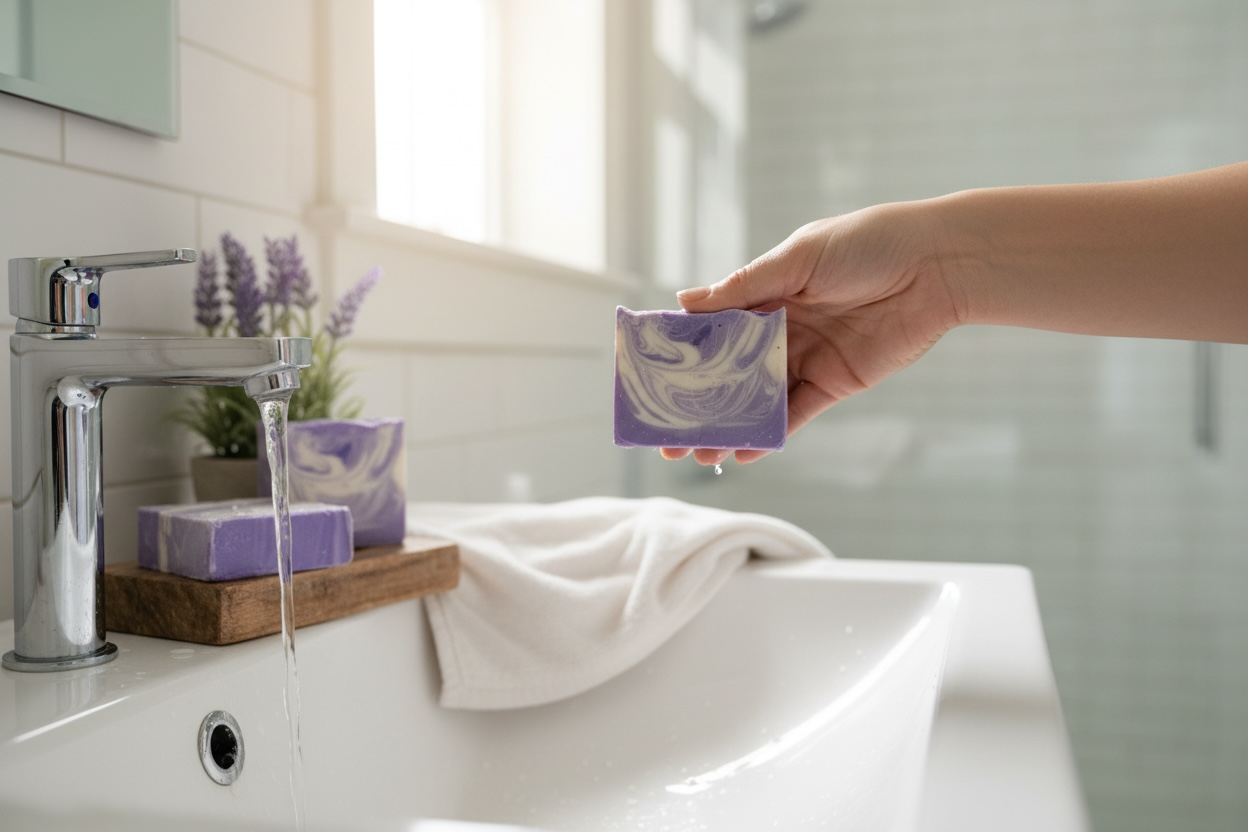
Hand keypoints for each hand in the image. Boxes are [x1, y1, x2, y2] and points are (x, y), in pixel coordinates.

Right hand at [662, 201, 964, 464]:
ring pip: (756, 399)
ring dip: (727, 426)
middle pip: (727, 372)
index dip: (681, 353)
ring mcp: (805, 357)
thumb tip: (685, 301)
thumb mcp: (798, 258)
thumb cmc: (868, 244)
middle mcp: (780, 327)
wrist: (936, 265)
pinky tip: (742, 452)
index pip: (712, 327)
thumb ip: (745, 286)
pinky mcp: (833, 382)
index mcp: (766, 292)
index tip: (649, 379)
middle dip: (696, 403)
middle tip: (667, 434)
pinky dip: (769, 435)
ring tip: (696, 453)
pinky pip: (795, 414)